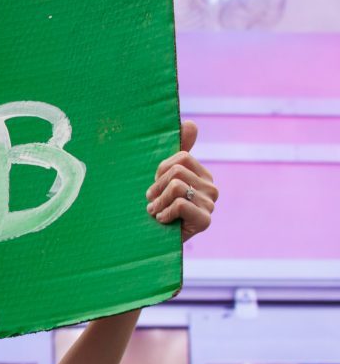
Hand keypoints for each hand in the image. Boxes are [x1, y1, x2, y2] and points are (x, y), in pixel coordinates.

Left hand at [146, 120, 215, 242]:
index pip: (180, 158)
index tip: (156, 186)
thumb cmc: (158, 205)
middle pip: (176, 171)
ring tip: (155, 211)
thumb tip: (191, 123)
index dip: (160, 171)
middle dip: (156, 187)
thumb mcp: (165, 177)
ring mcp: (210, 205)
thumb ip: (179, 150)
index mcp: (204, 176)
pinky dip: (164, 213)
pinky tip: (163, 221)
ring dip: (158, 201)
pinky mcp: (205, 221)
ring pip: (175, 186)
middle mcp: (212, 189)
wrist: (154, 241)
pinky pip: (179, 203)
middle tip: (152, 201)